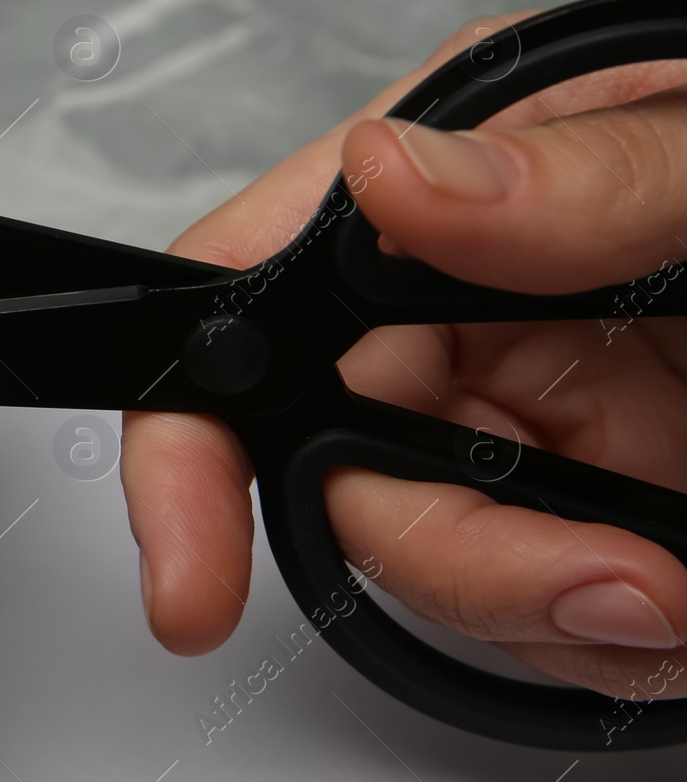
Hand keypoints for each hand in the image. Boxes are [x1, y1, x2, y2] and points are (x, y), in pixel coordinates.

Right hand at [123, 15, 686, 697]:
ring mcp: (524, 414)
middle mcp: (466, 304)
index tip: (190, 567)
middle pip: (341, 469)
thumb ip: (576, 175)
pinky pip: (544, 611)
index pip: (251, 295)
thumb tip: (390, 175)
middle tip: (614, 584)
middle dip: (461, 555)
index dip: (191, 432)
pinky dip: (620, 634)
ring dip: (566, 608)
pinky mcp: (592, 502)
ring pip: (440, 564)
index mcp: (460, 188)